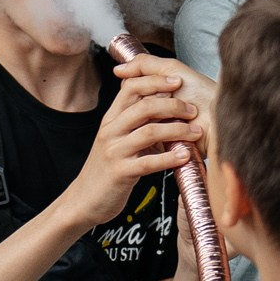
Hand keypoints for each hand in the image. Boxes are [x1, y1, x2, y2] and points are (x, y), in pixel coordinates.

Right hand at [59, 73, 199, 229]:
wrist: (84, 199)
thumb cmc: (107, 169)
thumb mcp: (116, 138)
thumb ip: (134, 121)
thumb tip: (159, 99)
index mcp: (111, 119)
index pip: (131, 88)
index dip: (155, 81)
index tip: (177, 81)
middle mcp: (111, 131)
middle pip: (144, 106)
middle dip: (173, 105)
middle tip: (193, 110)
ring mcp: (114, 151)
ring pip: (149, 131)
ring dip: (177, 130)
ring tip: (195, 132)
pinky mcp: (120, 173)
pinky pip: (149, 162)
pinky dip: (170, 158)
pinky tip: (185, 156)